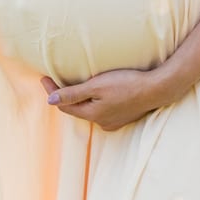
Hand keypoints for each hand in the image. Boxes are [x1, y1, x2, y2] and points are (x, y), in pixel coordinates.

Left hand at [40, 68, 160, 131]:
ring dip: (79, 99)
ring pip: (89, 110)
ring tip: (72, 84)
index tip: (43, 77)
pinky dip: (93, 102)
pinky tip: (96, 94)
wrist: (156, 89)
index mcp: (92, 115)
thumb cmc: (126, 83)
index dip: (52, 92)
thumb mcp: (96, 86)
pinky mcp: (123, 117)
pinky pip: (101, 110)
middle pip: (76, 109)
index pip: (64, 105)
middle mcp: (101, 122)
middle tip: (54, 80)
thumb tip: (50, 101)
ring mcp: (113, 121)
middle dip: (64, 96)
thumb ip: (73, 93)